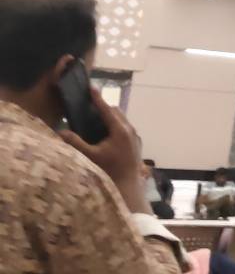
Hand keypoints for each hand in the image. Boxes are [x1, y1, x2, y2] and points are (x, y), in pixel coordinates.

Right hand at [60, 95, 148, 212]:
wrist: (128, 187)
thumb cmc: (109, 171)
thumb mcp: (90, 156)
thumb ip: (76, 142)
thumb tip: (60, 132)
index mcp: (120, 130)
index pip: (106, 109)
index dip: (97, 98)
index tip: (91, 87)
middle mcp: (130, 130)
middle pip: (116, 112)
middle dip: (103, 107)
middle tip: (90, 105)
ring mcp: (135, 137)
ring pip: (122, 120)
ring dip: (110, 117)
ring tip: (95, 118)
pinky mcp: (136, 144)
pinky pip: (125, 128)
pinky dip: (115, 126)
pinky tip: (105, 133)